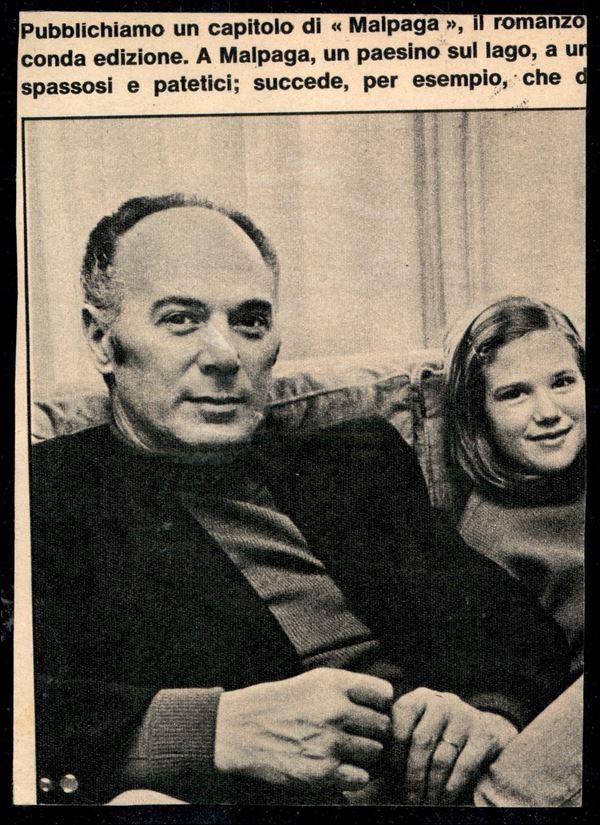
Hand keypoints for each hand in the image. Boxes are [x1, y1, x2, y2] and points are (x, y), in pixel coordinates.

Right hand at [214, 668, 392, 791]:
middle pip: (383, 726)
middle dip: (373, 732)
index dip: (380, 704)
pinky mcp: (322, 772)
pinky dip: (353, 776)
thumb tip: (385, 701)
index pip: (384, 693)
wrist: (243, 729)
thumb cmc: (283, 703)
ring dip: (364, 755)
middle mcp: (335, 710)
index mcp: (335, 684)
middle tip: (356, 734)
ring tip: (344, 750)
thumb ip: (350, 687)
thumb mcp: (315, 681)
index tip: (369, 710)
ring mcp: (330, 742)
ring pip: (375, 753)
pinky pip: (361, 778)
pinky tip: (338, 767)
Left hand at [390, 687, 517, 804]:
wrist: (484, 733)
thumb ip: (393, 747)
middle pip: (421, 741)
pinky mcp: (485, 734)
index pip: (400, 721)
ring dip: (431, 786)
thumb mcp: (415, 733)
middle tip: (410, 799)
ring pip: (442, 757)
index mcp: (419, 698)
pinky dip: (452, 786)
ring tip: (426, 803)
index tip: (391, 776)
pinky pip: (464, 765)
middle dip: (413, 775)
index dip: (393, 752)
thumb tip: (367, 771)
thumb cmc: (437, 738)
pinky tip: (444, 799)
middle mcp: (442, 702)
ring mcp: (465, 716)